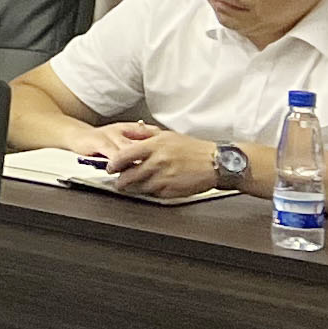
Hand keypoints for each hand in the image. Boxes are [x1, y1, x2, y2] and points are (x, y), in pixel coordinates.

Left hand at [100, 127, 221, 198]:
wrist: (217, 163)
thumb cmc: (194, 149)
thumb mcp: (168, 135)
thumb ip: (146, 135)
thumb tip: (129, 134)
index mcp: (155, 146)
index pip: (124, 156)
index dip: (113, 164)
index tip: (110, 167)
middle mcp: (158, 162)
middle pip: (129, 176)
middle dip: (121, 181)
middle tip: (118, 181)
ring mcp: (165, 178)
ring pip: (139, 187)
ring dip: (134, 188)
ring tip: (132, 186)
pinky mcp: (172, 190)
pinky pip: (154, 194)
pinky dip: (150, 192)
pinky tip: (152, 188)